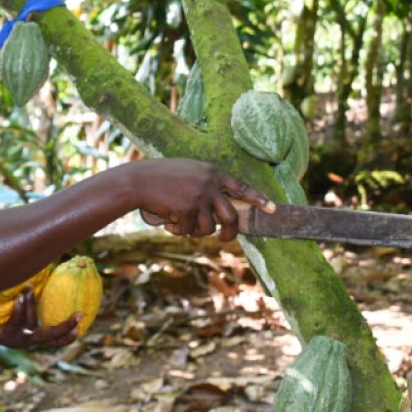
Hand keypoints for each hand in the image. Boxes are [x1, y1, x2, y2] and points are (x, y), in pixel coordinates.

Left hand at [0, 289, 79, 349]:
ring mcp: (14, 340)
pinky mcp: (2, 337)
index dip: (69, 332)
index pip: (54, 339)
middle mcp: (25, 341)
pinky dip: (20, 308)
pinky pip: (17, 321)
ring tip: (27, 289)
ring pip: (31, 323)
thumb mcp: (18, 305)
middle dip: (65, 327)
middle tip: (78, 316)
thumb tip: (50, 276)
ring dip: (31, 305)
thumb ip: (34, 298)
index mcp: (31, 335)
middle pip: (50, 337)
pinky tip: (19, 296)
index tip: (81, 318)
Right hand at [132, 158, 273, 240]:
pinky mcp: (188, 210)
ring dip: (194, 231)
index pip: (242, 187)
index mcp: (212, 172)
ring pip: (208, 228)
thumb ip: (205, 188)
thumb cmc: (159, 178)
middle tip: (223, 239)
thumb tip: (217, 216)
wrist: (137, 181)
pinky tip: (168, 221)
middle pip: (231, 217)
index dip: (259, 200)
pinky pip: (189, 231)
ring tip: (179, 222)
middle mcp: (210, 184)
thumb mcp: (188, 173)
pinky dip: (178, 231)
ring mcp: (200, 197)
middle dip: (229, 233)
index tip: (273, 210)